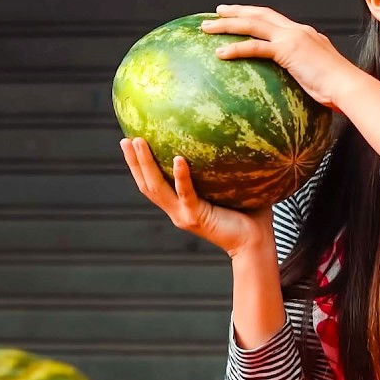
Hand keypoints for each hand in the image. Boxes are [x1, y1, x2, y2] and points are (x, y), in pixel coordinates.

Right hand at [119, 137, 272, 257]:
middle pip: (146, 184)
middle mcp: (177, 211)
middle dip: (134, 162)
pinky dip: (181, 177)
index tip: (130, 142)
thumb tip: (232, 136)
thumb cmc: (248, 214)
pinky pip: (186, 194)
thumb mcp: (229, 187)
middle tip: (125, 139)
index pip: (153, 184)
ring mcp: (184, 215)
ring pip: (157, 188)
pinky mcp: (197, 218)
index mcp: (181, 205)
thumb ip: (224, 167)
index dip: (139, 166)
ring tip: (138, 142)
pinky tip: (178, 158)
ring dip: (146, 164)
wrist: (255, 244)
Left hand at [201, 4, 362, 109]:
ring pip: (253, 24)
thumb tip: (299, 88)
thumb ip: (306, 75)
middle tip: (217, 11)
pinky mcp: (288, 50)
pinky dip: (236, 48)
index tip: (240, 14)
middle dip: (237, 11)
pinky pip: (256, 46)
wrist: (349, 86)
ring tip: (206, 27)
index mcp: (305, 34)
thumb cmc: (338, 90)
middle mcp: (297, 30)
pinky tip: (220, 53)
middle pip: (260, 14)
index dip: (255, 14)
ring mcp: (292, 38)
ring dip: (227, 24)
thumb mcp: (319, 77)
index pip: (275, 19)